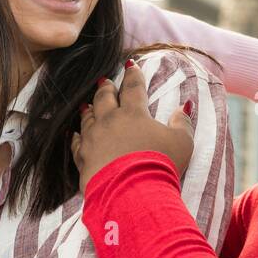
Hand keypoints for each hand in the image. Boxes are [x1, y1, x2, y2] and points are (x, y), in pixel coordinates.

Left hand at [72, 58, 194, 193]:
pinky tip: (73, 133)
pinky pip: (76, 143)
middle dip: (106, 88)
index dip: (133, 75)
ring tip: (88, 104)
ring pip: (88, 118)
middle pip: (105, 98)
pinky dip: (75, 136)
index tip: (131, 65)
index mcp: (134, 114)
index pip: (133, 88)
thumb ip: (182, 123)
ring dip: (89, 109)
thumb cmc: (160, 164)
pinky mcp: (83, 158)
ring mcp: (92, 139)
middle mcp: (110, 121)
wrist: (132, 193)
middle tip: (105, 81)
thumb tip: (183, 108)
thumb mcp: (182, 143)